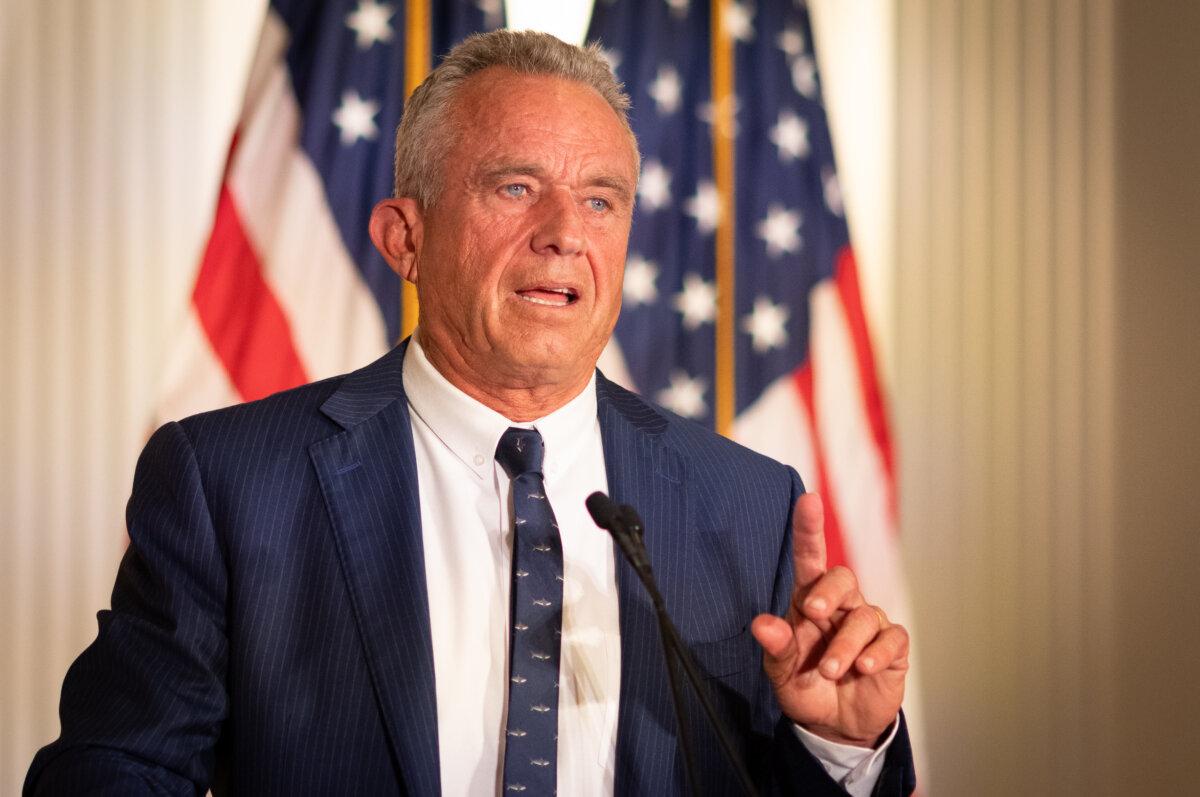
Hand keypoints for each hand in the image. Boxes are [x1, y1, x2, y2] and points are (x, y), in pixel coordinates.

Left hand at [751, 493, 907, 746]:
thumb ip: (776, 649)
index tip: (808, 500)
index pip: (810, 558)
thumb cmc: (806, 687)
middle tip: (813, 612)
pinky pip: (891, 638)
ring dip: (846, 645)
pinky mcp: (892, 647)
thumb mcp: (783, 674)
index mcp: (809, 602)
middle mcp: (841, 606)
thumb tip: (761, 624)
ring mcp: (868, 625)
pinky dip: (876, 653)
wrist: (836, 726)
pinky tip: (864, 669)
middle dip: (829, 591)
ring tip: (831, 672)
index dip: (809, 529)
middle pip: (842, 577)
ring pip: (864, 616)